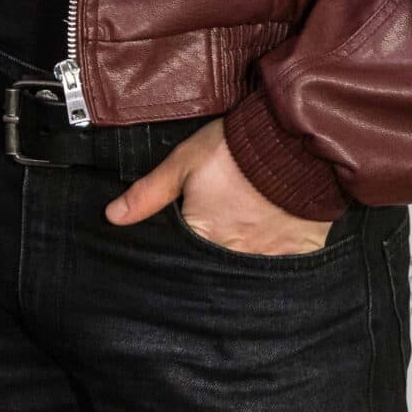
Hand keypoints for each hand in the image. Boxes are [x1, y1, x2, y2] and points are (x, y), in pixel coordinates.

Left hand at [103, 120, 334, 255]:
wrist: (292, 141)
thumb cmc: (235, 150)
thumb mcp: (183, 163)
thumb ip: (149, 193)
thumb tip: (113, 216)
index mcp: (204, 236)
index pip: (184, 257)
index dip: (182, 252)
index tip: (184, 247)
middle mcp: (235, 254)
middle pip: (217, 267)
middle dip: (212, 259)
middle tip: (216, 239)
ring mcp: (269, 257)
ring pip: (250, 269)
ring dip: (243, 258)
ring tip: (243, 240)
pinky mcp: (299, 252)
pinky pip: (285, 266)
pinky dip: (277, 259)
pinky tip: (273, 245)